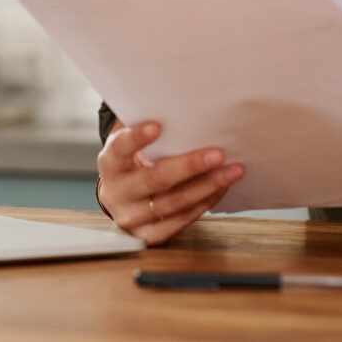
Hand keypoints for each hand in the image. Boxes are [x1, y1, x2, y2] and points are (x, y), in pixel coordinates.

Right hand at [96, 120, 244, 245]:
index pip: (120, 148)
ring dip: (207, 186)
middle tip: (218, 153)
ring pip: (174, 202)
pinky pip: (181, 220)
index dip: (137, 138)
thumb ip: (147, 127)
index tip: (158, 125)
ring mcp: (131, 217)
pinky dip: (204, 202)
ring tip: (232, 171)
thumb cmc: (134, 161)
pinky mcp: (149, 235)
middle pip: (155, 179)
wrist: (122, 197)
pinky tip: (221, 188)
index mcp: (109, 163)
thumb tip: (181, 106)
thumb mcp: (131, 143)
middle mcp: (116, 193)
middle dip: (190, 166)